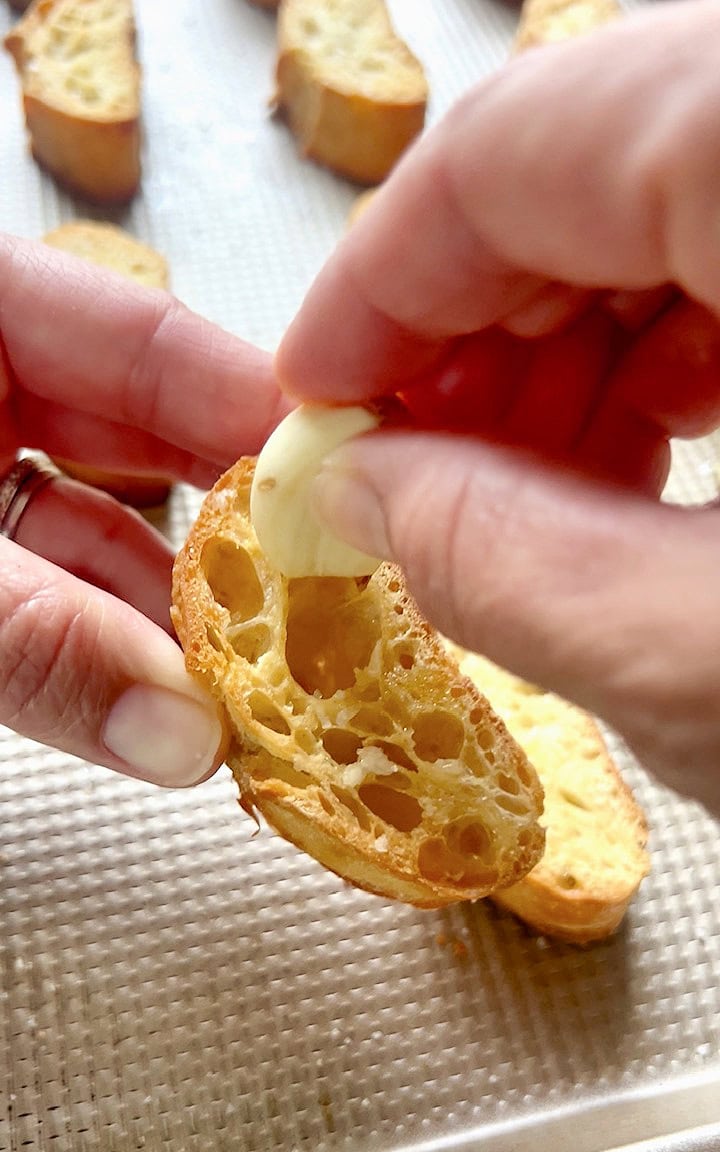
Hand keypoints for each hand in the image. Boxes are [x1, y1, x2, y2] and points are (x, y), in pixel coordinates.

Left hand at [0, 234, 284, 784]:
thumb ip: (34, 644)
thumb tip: (177, 732)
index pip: (143, 335)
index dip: (253, 407)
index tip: (352, 483)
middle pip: (141, 433)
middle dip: (228, 525)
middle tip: (323, 598)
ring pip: (98, 523)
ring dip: (171, 607)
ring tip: (255, 677)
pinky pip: (47, 576)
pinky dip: (101, 633)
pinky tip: (166, 692)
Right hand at [276, 0, 719, 814]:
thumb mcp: (708, 659)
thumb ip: (497, 560)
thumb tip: (364, 499)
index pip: (513, 151)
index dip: (375, 287)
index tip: (314, 397)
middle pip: (592, 161)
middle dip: (470, 332)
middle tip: (413, 472)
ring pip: (675, 193)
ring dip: (570, 347)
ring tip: (532, 493)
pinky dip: (677, 344)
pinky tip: (642, 460)